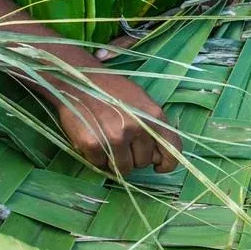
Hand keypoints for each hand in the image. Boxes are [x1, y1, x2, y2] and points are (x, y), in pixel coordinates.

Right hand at [53, 69, 181, 175]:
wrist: (78, 80)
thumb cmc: (112, 90)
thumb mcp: (141, 101)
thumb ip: (153, 126)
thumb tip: (158, 156)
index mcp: (153, 115)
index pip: (172, 150)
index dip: (167, 164)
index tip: (159, 167)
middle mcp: (137, 127)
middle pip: (143, 162)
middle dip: (134, 157)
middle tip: (122, 142)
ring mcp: (114, 137)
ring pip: (123, 168)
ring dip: (116, 161)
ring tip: (108, 143)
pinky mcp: (93, 145)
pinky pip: (100, 165)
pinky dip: (97, 158)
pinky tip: (94, 140)